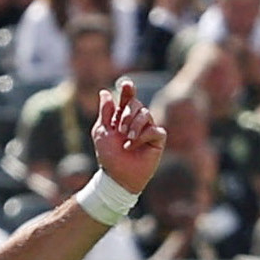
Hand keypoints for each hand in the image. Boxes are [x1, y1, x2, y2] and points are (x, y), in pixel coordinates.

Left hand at [91, 78, 165, 193]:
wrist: (117, 175)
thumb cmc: (108, 155)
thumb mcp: (102, 131)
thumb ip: (105, 112)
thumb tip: (104, 92)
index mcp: (122, 118)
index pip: (127, 99)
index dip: (128, 90)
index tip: (126, 84)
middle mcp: (136, 121)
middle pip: (136, 104)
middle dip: (126, 114)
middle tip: (119, 130)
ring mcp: (148, 129)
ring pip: (146, 114)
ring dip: (134, 126)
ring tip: (126, 140)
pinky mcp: (157, 139)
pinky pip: (154, 130)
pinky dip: (142, 137)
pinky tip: (133, 146)